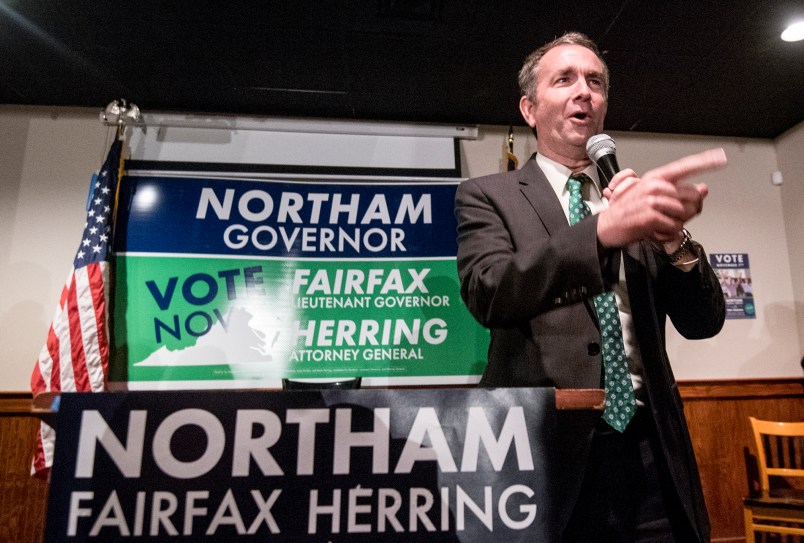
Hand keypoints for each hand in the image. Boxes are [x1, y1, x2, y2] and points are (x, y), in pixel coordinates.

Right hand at [597, 148, 725, 246]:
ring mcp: (652, 200)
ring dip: (676, 224)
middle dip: (689, 212)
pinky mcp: (650, 215)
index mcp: (656, 178)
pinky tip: (657, 231)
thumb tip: (703, 189)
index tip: (720, 157)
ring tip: (661, 224)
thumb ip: (679, 194)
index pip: (684, 167)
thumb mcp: (652, 198)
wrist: (606, 226)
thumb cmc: (628, 212)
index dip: (704, 162)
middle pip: (692, 196)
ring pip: (684, 213)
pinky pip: (674, 226)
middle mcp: (655, 185)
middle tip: (674, 218)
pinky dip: (668, 232)